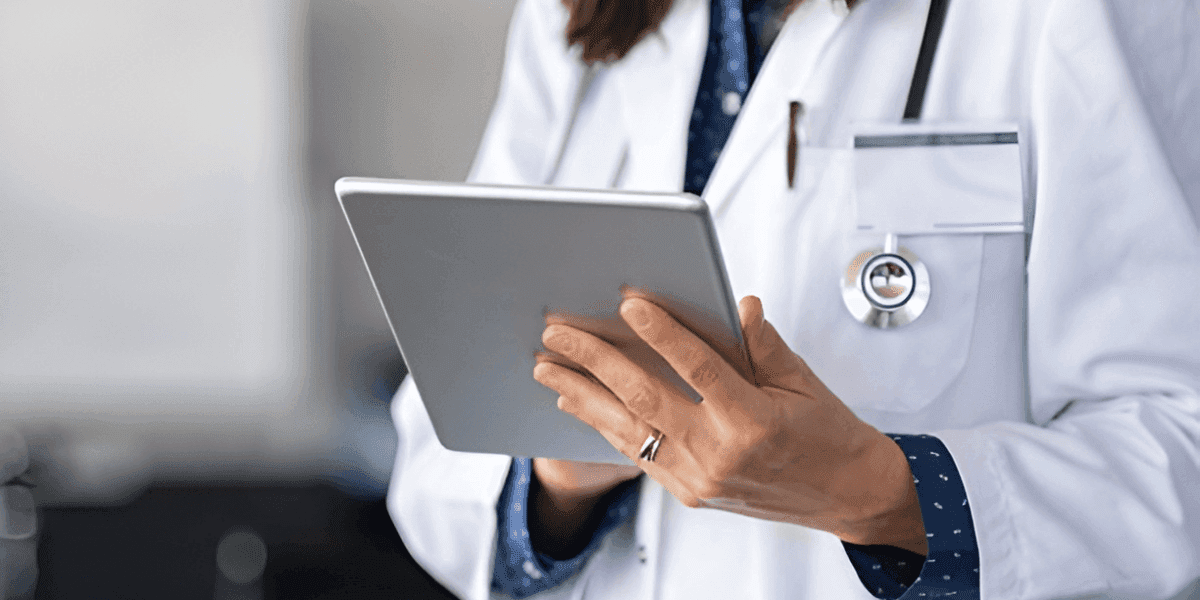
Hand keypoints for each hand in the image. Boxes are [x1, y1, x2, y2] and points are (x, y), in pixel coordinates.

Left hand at [533, 295, 926, 554]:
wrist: (846, 494)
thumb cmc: (828, 434)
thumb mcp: (803, 381)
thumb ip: (762, 344)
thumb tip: (738, 305)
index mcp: (755, 421)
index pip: (698, 367)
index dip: (661, 334)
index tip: (629, 306)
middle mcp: (721, 454)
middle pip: (645, 397)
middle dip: (595, 361)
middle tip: (559, 333)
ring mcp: (700, 478)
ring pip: (629, 430)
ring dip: (583, 395)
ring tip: (548, 368)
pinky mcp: (689, 493)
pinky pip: (638, 454)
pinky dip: (604, 426)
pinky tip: (578, 403)